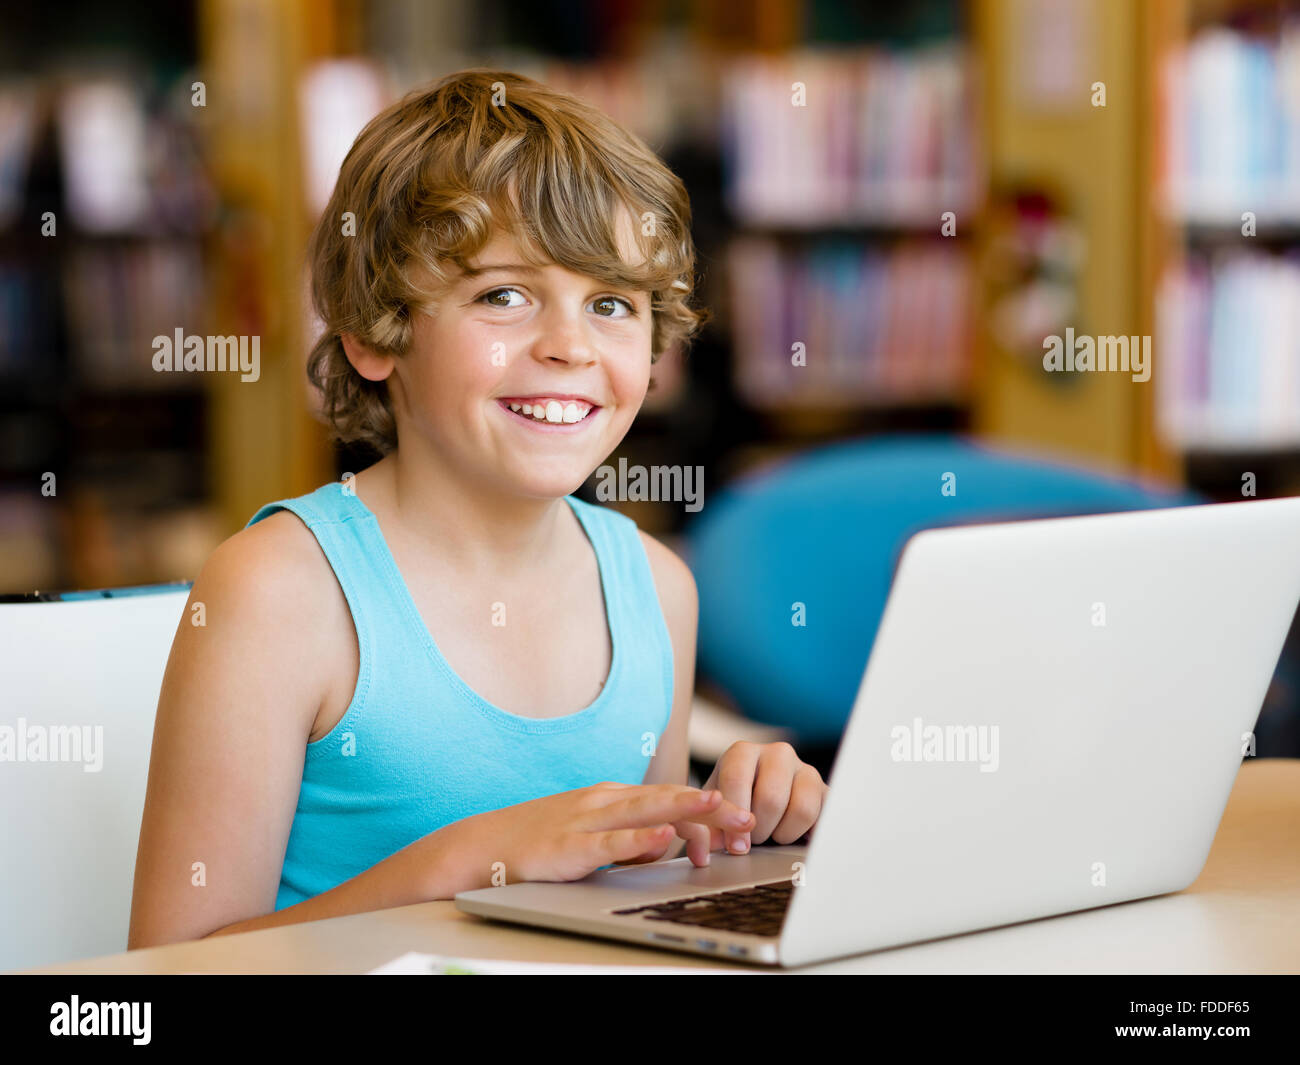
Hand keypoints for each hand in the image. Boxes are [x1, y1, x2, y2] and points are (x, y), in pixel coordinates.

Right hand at [450, 782, 757, 887]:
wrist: (481, 848)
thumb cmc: (539, 845)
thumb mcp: (593, 838)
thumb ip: (630, 841)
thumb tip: (665, 849)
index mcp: (612, 798)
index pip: (671, 799)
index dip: (708, 809)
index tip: (742, 822)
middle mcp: (603, 801)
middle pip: (667, 800)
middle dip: (711, 806)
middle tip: (749, 814)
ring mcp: (585, 820)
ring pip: (643, 811)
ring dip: (683, 809)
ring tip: (717, 806)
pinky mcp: (567, 847)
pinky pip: (609, 842)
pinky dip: (638, 840)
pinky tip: (661, 839)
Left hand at [678, 742, 827, 864]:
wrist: (757, 812)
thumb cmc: (730, 811)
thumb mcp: (712, 813)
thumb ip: (709, 823)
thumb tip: (719, 842)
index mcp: (742, 753)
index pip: (736, 779)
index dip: (734, 818)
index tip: (735, 846)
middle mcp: (777, 753)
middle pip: (771, 798)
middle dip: (760, 829)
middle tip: (754, 839)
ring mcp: (805, 769)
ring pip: (801, 809)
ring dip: (783, 834)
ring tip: (772, 834)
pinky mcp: (826, 791)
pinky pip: (823, 818)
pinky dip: (807, 835)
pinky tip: (793, 835)